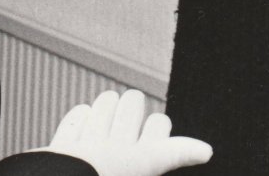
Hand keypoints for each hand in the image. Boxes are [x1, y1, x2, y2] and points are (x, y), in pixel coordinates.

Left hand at [43, 89, 211, 175]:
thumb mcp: (147, 167)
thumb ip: (172, 152)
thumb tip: (204, 150)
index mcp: (142, 161)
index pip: (160, 126)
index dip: (160, 128)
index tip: (160, 134)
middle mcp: (117, 145)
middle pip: (134, 101)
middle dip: (134, 107)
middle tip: (133, 116)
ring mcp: (89, 140)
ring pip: (106, 101)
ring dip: (108, 107)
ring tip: (108, 115)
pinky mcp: (64, 144)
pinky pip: (76, 116)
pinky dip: (80, 118)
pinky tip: (82, 123)